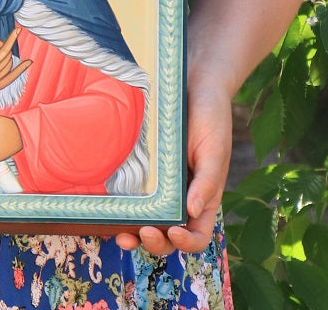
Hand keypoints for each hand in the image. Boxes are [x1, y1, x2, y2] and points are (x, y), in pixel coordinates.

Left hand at [115, 83, 231, 254]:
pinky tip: (112, 208)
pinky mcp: (143, 168)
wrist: (195, 84)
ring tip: (120, 234)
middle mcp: (180, 197)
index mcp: (203, 199)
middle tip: (143, 233)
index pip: (197, 236)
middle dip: (155, 242)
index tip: (174, 232)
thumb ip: (208, 182)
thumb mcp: (215, 149)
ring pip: (147, 220)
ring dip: (135, 234)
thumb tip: (192, 212)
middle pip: (168, 236)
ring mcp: (160, 184)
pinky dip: (124, 208)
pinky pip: (134, 194)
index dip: (186, 243)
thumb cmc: (212, 117)